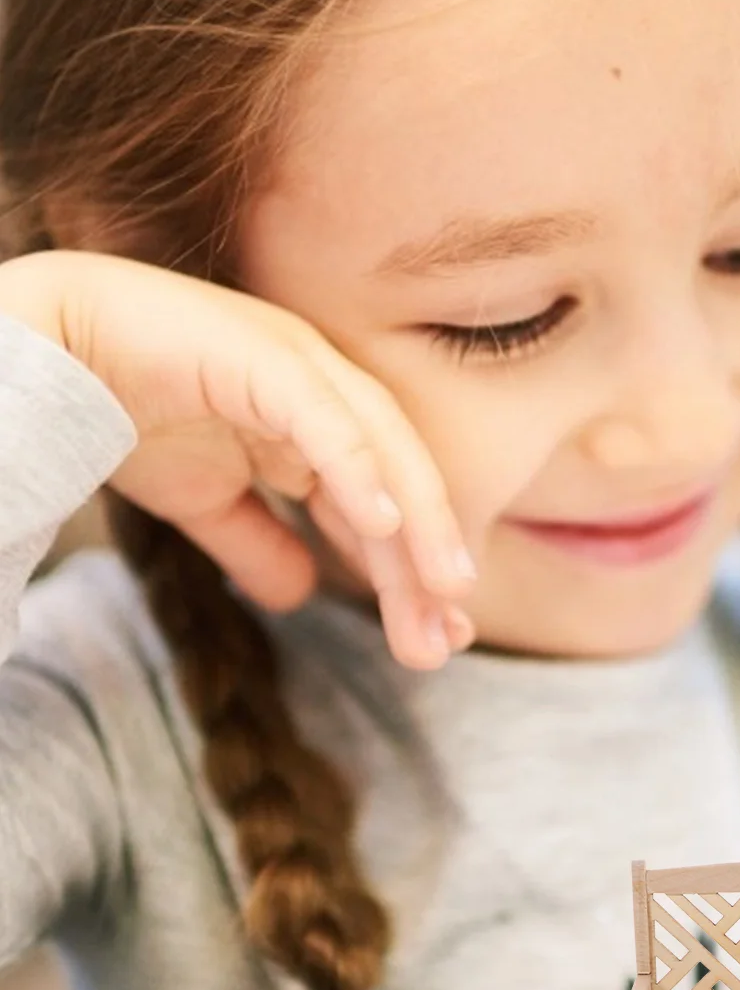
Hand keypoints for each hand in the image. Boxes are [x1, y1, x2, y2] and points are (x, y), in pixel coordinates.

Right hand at [0, 249, 474, 669]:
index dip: (410, 574)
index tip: (436, 638)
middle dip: (421, 568)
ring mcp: (301, 368)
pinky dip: (358, 467)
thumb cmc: (120, 410)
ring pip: (381, 451)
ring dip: (417, 523)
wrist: (43, 350)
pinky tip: (384, 523)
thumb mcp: (203, 500)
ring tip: (444, 587)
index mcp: (317, 427)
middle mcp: (325, 394)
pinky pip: (324, 417)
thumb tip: (297, 596)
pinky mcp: (265, 356)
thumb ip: (256, 542)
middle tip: (445, 640)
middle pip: (395, 487)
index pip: (382, 508)